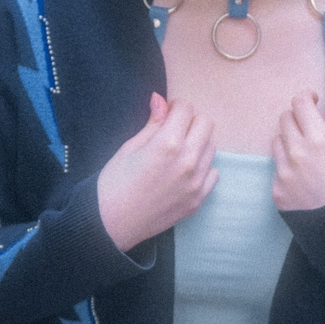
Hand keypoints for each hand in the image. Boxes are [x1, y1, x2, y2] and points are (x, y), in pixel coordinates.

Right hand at [97, 93, 217, 252]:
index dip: (175, 106)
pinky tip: (183, 172)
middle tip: (173, 130)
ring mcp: (196, 182)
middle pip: (206, 124)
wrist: (111, 224)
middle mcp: (188, 161)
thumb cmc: (114, 183)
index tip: (166, 113)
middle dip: (190, 121)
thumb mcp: (129, 147)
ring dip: (197, 143)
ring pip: (211, 147)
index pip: (186, 109)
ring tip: (176, 152)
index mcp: (168, 144)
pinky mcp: (198, 199)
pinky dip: (202, 168)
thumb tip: (160, 99)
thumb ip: (152, 123)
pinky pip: (213, 172)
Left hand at [272, 93, 324, 210]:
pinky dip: (286, 165)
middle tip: (310, 126)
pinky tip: (302, 176)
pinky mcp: (276, 190)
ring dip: (289, 140)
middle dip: (297, 117)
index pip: (300, 104)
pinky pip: (276, 167)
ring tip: (306, 153)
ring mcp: (283, 172)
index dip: (306, 98)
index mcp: (320, 141)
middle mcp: (297, 153)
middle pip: (285, 119)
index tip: (313, 100)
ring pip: (277, 141)